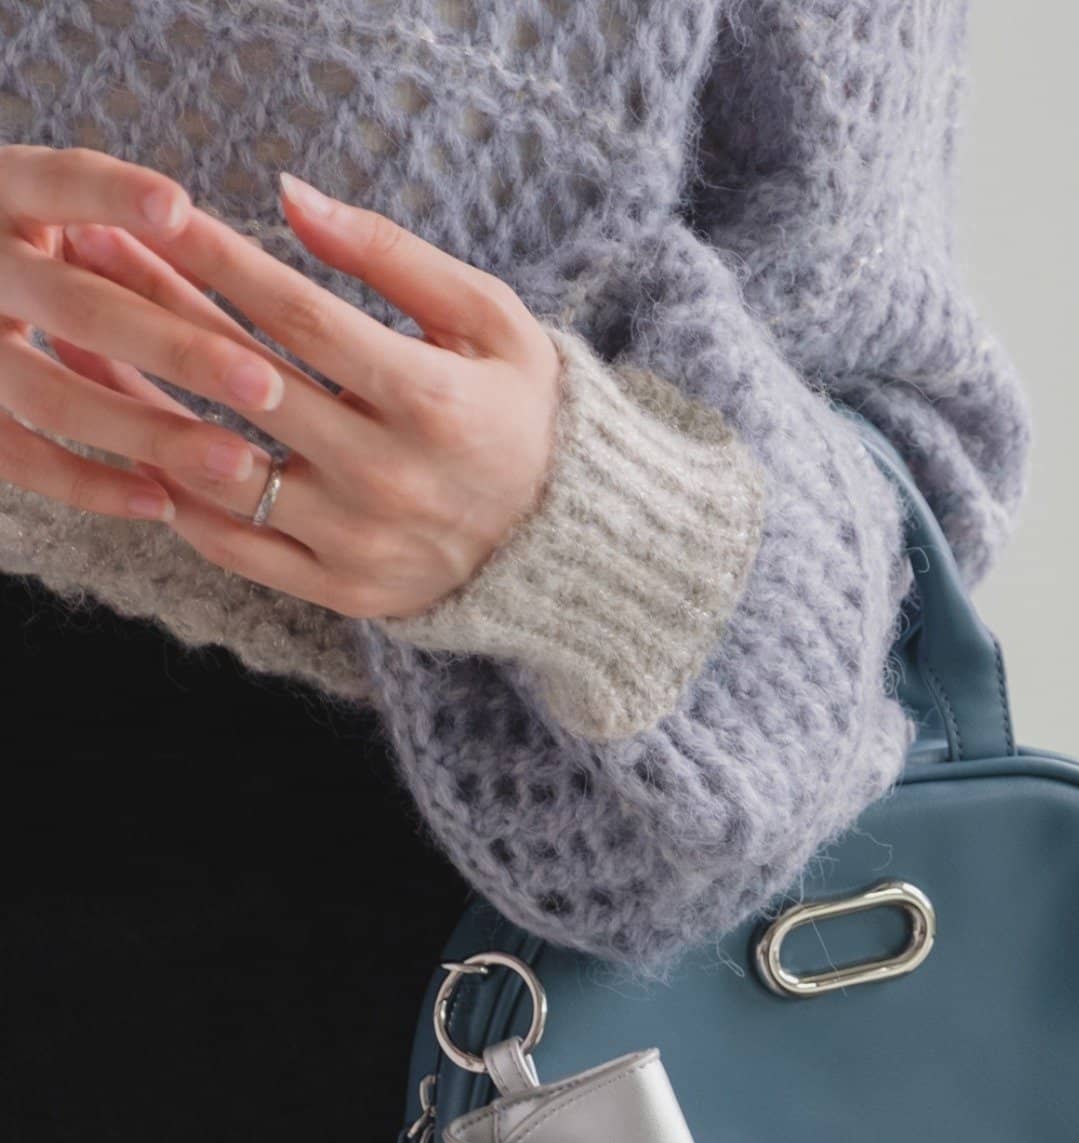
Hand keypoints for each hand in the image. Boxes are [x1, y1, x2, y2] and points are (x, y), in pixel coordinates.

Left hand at [10, 153, 563, 620]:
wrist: (566, 543)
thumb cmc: (526, 413)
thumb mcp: (490, 319)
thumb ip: (393, 256)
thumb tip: (290, 194)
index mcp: (433, 401)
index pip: (301, 318)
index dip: (221, 260)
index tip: (156, 212)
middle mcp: (393, 477)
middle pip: (248, 385)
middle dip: (161, 310)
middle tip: (91, 256)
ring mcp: (364, 543)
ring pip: (225, 471)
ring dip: (147, 406)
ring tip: (92, 350)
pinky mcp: (345, 591)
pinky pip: (238, 548)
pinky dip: (183, 498)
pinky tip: (146, 444)